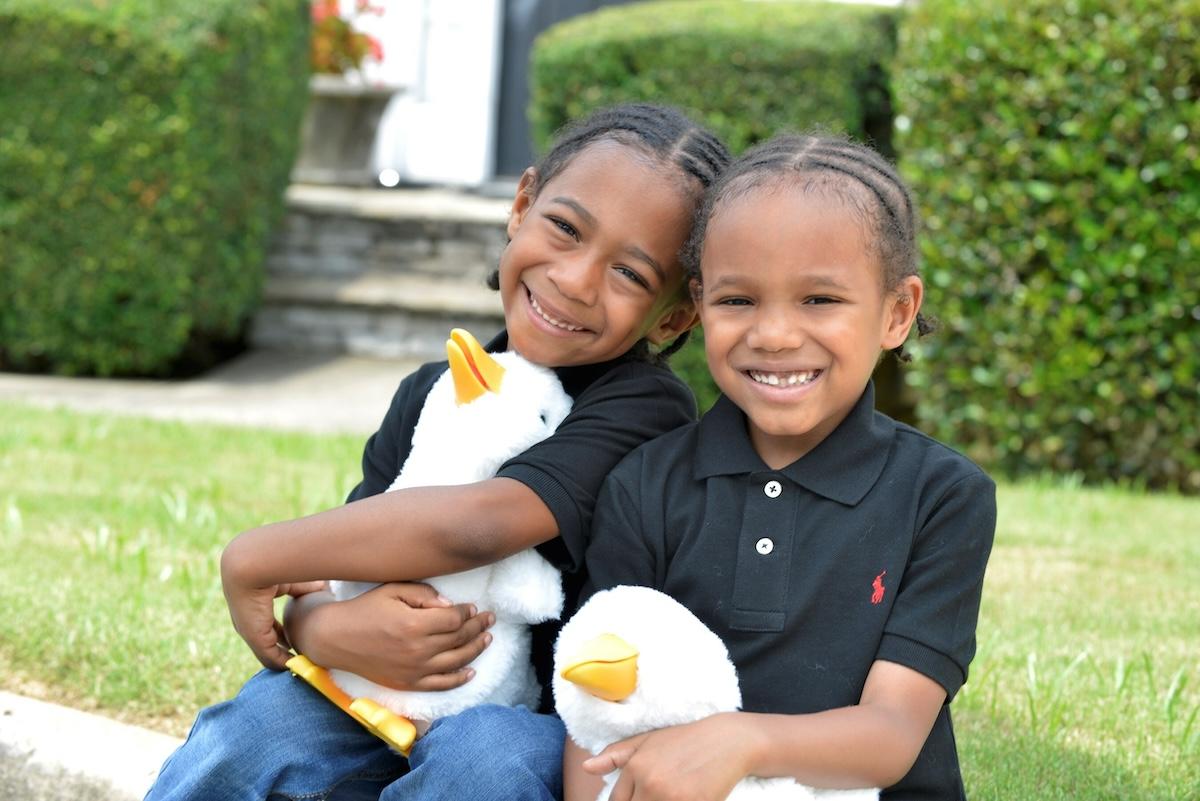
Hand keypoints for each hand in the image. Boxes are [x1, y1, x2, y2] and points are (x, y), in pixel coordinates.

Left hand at [220, 568, 325, 670]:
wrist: (251, 566)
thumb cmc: (271, 567)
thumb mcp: (291, 580)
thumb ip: (305, 588)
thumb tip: (323, 588)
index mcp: (255, 606)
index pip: (271, 625)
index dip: (287, 632)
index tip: (301, 638)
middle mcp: (249, 621)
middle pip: (269, 641)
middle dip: (285, 648)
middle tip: (303, 655)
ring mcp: (250, 630)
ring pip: (268, 652)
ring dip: (285, 659)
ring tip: (301, 664)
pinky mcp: (255, 636)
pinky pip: (270, 656)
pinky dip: (283, 662)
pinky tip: (296, 666)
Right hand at [300, 582, 494, 690]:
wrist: (335, 638)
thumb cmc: (365, 609)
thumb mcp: (393, 590)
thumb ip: (424, 595)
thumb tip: (451, 605)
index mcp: (414, 624)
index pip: (454, 619)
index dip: (468, 612)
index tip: (474, 607)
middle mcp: (417, 650)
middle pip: (459, 639)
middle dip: (478, 627)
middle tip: (489, 619)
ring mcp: (414, 670)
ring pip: (456, 661)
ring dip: (475, 649)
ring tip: (487, 638)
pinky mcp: (407, 683)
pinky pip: (441, 684)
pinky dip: (460, 679)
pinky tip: (471, 670)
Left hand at [583, 714, 755, 800]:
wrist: (726, 741)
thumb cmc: (685, 740)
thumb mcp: (647, 741)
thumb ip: (615, 755)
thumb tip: (587, 768)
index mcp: (636, 766)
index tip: (640, 796)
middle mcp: (650, 782)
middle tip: (654, 795)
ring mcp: (671, 796)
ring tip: (667, 794)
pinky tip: (680, 798)